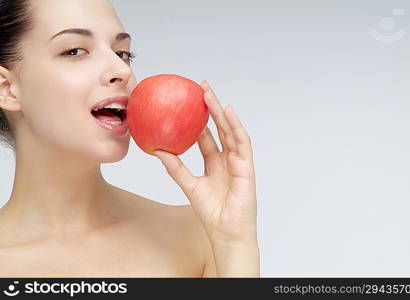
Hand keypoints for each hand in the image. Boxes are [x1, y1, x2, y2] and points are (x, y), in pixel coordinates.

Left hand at [154, 80, 256, 242]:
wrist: (226, 230)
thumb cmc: (211, 212)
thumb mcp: (189, 184)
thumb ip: (175, 167)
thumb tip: (157, 150)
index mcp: (214, 163)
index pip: (206, 135)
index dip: (197, 120)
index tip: (186, 103)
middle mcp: (227, 158)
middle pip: (219, 127)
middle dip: (210, 107)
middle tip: (199, 88)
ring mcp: (237, 161)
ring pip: (230, 130)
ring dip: (220, 111)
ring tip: (209, 94)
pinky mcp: (246, 166)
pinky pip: (241, 142)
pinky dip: (235, 126)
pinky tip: (227, 112)